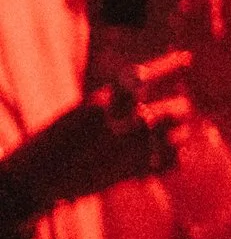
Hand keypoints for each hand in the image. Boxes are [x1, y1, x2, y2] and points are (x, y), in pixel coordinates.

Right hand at [0, 64, 190, 238]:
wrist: (37, 179)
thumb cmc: (54, 141)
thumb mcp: (81, 113)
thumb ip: (116, 103)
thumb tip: (145, 91)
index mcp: (104, 101)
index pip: (146, 75)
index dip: (170, 65)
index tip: (187, 58)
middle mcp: (124, 122)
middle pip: (177, 108)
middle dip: (175, 110)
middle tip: (168, 113)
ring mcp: (134, 150)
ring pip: (179, 135)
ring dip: (175, 134)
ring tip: (164, 136)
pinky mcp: (135, 173)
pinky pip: (173, 161)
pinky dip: (172, 158)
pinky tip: (163, 156)